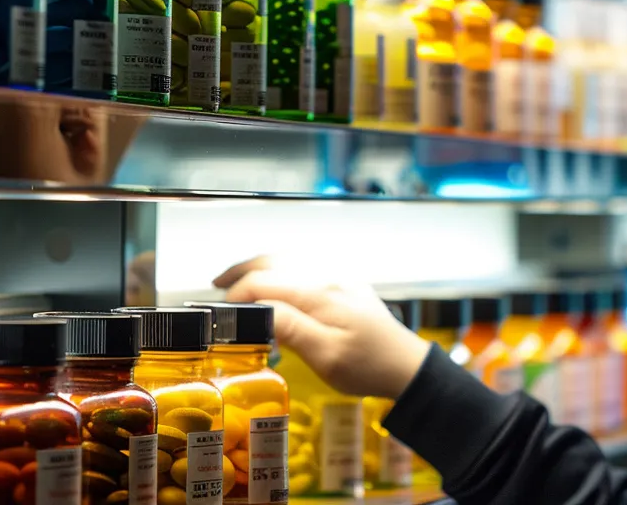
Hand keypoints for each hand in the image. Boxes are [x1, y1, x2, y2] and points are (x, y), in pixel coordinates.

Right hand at [213, 257, 429, 398]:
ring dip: (261, 267)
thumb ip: (290, 328)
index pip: (264, 282)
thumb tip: (257, 309)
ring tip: (240, 281)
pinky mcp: (347, 286)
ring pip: (290, 260)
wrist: (407, 367)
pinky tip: (277, 285)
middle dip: (243, 270)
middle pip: (275, 261)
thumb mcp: (325, 356)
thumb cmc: (367, 366)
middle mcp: (328, 277)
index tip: (221, 312)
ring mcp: (339, 279)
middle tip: (218, 285)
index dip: (237, 294)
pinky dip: (282, 270)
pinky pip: (306, 266)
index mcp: (319, 293)